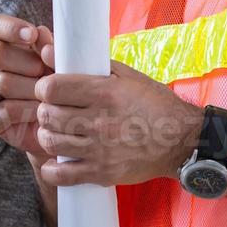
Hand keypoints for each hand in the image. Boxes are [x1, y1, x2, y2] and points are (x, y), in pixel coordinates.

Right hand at [0, 15, 53, 158]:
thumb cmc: (55, 84)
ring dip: (32, 90)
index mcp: (1, 43)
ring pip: (3, 82)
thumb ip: (49, 46)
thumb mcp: (56, 61)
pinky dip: (27, 110)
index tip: (32, 34)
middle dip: (28, 64)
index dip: (10, 28)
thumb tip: (41, 35)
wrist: (55, 122)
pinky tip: (39, 111)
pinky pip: (5, 110)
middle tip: (46, 74)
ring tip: (48, 95)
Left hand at [33, 57, 201, 187]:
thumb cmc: (154, 104)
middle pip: (47, 115)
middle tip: (52, 111)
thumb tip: (49, 52)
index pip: (53, 88)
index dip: (44, 88)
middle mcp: (100, 121)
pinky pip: (62, 175)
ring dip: (47, 136)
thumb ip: (88, 63)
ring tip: (56, 132)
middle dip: (44, 111)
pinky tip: (57, 161)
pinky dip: (52, 170)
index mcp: (105, 93)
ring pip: (50, 143)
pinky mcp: (103, 173)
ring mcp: (100, 150)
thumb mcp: (127, 76)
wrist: (181, 140)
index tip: (48, 91)